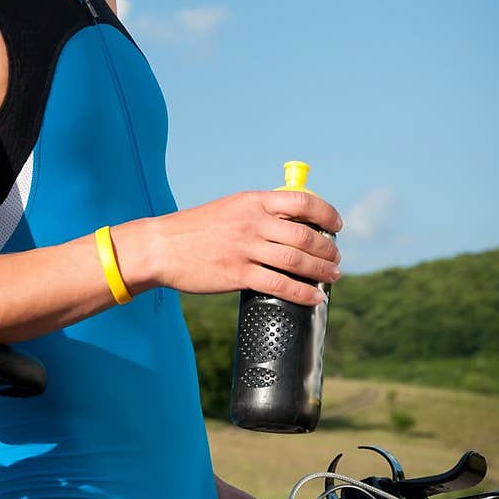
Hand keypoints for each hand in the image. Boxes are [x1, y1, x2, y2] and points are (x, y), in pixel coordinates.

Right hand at [150, 189, 341, 306]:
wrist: (161, 247)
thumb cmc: (195, 229)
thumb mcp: (229, 208)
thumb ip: (257, 212)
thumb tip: (291, 223)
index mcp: (252, 201)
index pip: (302, 201)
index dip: (326, 213)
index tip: (336, 225)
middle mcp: (252, 222)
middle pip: (305, 235)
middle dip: (328, 250)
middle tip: (336, 259)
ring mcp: (245, 249)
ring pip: (297, 261)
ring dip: (321, 271)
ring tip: (333, 276)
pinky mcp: (237, 274)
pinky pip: (280, 284)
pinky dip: (302, 293)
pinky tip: (314, 298)